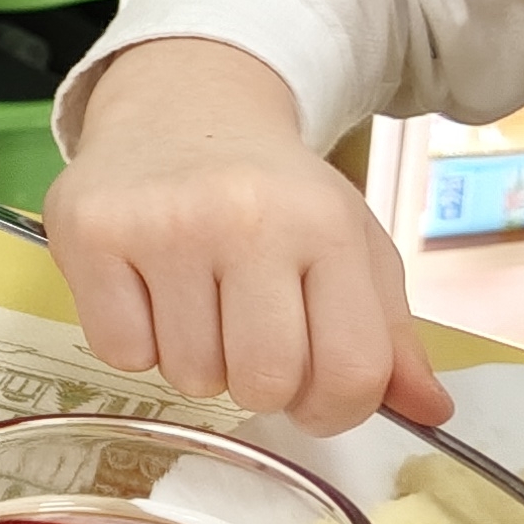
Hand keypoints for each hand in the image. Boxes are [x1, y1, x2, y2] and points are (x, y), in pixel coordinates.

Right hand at [45, 37, 450, 437]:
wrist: (181, 108)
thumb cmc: (275, 194)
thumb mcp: (350, 245)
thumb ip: (391, 335)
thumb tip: (432, 414)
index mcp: (327, 224)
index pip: (351, 373)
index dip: (333, 409)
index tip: (312, 393)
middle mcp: (247, 216)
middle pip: (265, 384)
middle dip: (258, 383)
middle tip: (246, 335)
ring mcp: (163, 223)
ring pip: (189, 376)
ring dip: (194, 360)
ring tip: (195, 300)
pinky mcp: (91, 232)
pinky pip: (122, 354)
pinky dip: (135, 343)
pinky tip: (147, 291)